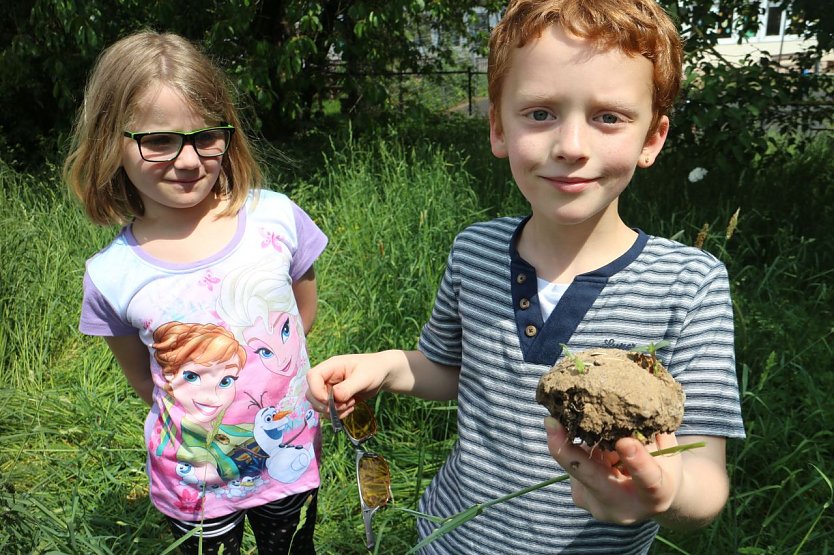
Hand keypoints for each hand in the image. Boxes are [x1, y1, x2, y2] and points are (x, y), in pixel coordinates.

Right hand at [305, 352, 391, 415]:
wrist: (382, 375)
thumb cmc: (373, 370)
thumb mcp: (363, 378)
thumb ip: (348, 387)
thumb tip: (335, 398)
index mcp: (331, 367)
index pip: (312, 377)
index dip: (316, 391)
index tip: (329, 400)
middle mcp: (327, 378)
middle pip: (311, 394)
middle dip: (325, 405)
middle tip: (343, 405)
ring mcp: (330, 389)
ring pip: (319, 405)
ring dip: (334, 411)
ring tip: (351, 404)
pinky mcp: (335, 400)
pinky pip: (328, 411)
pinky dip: (338, 414)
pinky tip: (351, 408)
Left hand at [544, 417, 682, 524]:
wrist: (652, 497)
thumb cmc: (662, 464)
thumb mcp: (667, 448)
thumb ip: (650, 433)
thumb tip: (626, 404)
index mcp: (658, 495)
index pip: (649, 481)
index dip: (637, 462)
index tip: (625, 442)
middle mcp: (625, 508)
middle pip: (593, 479)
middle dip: (569, 451)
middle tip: (551, 422)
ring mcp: (598, 507)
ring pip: (580, 466)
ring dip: (583, 445)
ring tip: (604, 439)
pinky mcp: (580, 499)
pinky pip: (574, 466)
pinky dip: (581, 450)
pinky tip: (596, 450)